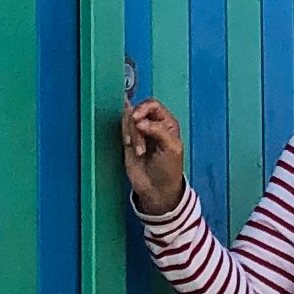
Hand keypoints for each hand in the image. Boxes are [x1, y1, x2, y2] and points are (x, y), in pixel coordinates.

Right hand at [121, 98, 186, 216]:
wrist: (157, 188)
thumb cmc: (169, 169)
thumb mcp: (170, 149)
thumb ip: (158, 131)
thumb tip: (139, 122)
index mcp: (167, 122)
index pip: (153, 105)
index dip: (143, 108)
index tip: (137, 119)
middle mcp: (153, 124)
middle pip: (138, 111)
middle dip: (135, 124)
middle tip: (137, 142)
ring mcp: (140, 132)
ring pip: (128, 120)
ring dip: (131, 134)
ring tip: (138, 151)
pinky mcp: (129, 140)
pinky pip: (123, 129)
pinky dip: (125, 135)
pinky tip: (131, 147)